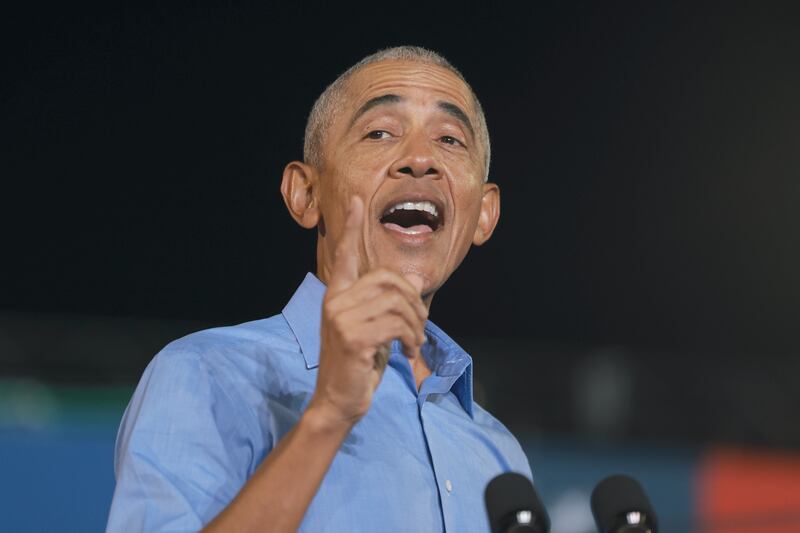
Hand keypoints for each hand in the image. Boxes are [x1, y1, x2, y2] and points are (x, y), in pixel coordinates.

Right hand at [309, 196, 426, 427]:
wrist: (338, 401)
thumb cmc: (358, 365)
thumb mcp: (374, 329)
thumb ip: (385, 306)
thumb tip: (414, 283)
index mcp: (337, 296)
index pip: (344, 255)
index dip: (351, 227)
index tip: (357, 200)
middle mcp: (335, 301)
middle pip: (388, 279)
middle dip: (415, 301)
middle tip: (421, 326)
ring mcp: (341, 318)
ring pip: (397, 303)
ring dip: (417, 325)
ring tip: (415, 343)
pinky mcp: (352, 337)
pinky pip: (397, 324)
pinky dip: (411, 338)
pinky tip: (408, 353)